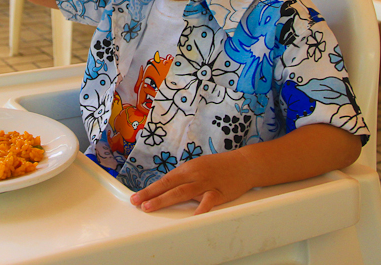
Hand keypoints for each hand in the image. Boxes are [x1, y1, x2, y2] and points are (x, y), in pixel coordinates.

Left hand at [130, 150, 252, 214]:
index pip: (165, 180)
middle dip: (152, 195)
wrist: (244, 163)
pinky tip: (192, 216)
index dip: (149, 189)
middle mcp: (195, 174)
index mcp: (188, 169)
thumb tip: (167, 189)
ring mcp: (207, 183)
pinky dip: (201, 208)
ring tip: (151, 207)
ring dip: (165, 200)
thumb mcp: (198, 168)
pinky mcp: (220, 192)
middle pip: (170, 186)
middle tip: (138, 203)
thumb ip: (184, 179)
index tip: (136, 197)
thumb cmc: (219, 166)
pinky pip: (209, 201)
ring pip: (183, 192)